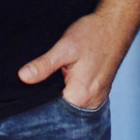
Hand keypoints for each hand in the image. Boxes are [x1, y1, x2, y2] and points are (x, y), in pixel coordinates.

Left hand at [17, 8, 131, 109]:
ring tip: (51, 83)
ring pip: (71, 107)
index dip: (38, 107)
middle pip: (63, 113)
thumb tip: (23, 76)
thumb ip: (44, 65)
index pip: (53, 114)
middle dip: (48, 103)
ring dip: (60, 99)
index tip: (27, 98)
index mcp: (80, 96)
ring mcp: (97, 98)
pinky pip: (81, 101)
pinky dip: (70, 95)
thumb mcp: (64, 47)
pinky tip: (63, 83)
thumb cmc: (93, 34)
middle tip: (38, 86)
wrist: (115, 25)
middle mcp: (91, 102)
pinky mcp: (99, 92)